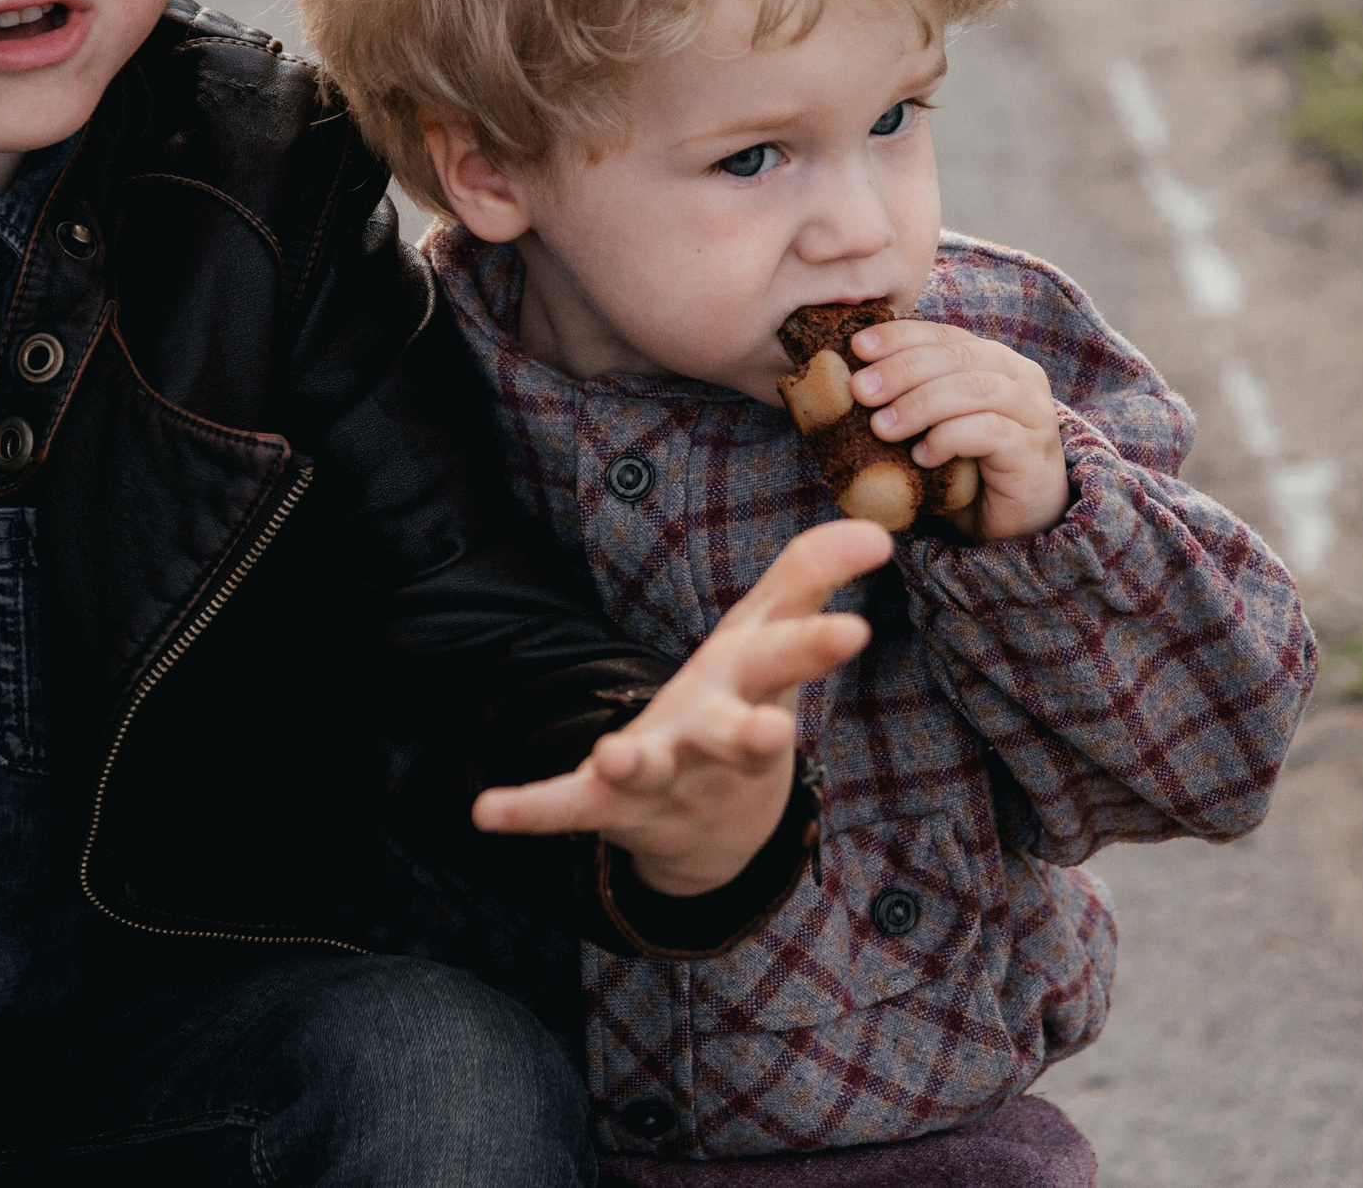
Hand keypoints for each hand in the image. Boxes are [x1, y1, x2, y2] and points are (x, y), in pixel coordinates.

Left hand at [470, 519, 885, 895]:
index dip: (817, 646)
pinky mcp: (608, 805)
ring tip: (617, 753)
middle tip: (775, 735)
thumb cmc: (743, 707)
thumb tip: (875, 529)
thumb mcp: (768, 640)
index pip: (790, 664)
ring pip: (652, 773)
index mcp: (753, 693)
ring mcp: (662, 779)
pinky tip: (487, 811)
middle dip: (753, 738)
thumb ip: (808, 577)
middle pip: (735, 737)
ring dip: (635, 763)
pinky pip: (567, 808)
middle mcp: (714, 742)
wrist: (716, 833)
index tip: (853, 630)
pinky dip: (530, 810)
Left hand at [847, 321, 1067, 539]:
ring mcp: (1032, 412)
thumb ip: (908, 397)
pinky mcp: (1032, 451)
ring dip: (921, 404)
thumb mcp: (933, 424)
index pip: (942, 335)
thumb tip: (849, 381)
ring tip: (882, 427)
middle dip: (902, 370)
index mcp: (992, 359)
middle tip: (861, 391)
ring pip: (974, 389)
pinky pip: (990, 432)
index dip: (899, 337)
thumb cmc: (968, 467)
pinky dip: (949, 438)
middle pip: (956, 357)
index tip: (858, 347)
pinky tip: (922, 457)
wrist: (1015, 521)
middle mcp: (1018, 377)